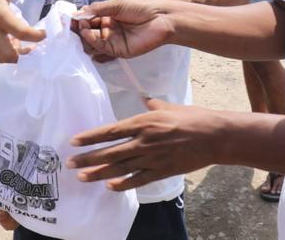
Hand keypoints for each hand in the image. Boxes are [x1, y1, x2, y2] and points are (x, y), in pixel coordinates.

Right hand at [0, 0, 52, 62]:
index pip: (21, 32)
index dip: (37, 36)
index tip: (44, 32)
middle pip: (10, 55)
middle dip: (25, 54)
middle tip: (33, 44)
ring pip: (1, 58)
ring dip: (14, 55)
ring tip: (20, 42)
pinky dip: (3, 53)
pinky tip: (8, 42)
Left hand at [69, 99, 224, 190]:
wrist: (214, 136)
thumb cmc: (192, 117)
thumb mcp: (168, 106)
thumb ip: (152, 105)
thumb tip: (143, 99)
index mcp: (144, 122)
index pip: (111, 131)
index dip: (91, 137)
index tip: (74, 141)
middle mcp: (144, 141)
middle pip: (110, 151)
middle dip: (88, 158)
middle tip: (70, 163)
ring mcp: (152, 158)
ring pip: (120, 167)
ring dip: (99, 173)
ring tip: (82, 177)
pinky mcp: (162, 171)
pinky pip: (138, 180)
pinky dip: (123, 184)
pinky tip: (109, 186)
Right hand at [73, 0, 173, 59]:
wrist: (161, 17)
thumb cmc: (141, 6)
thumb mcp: (117, 3)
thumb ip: (97, 8)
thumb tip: (79, 12)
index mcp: (109, 15)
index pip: (89, 17)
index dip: (80, 17)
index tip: (69, 15)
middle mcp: (109, 28)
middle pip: (89, 30)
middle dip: (78, 27)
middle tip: (69, 23)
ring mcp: (113, 40)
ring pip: (92, 40)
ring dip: (83, 34)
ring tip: (78, 27)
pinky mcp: (118, 50)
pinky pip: (101, 46)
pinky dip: (92, 40)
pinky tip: (87, 31)